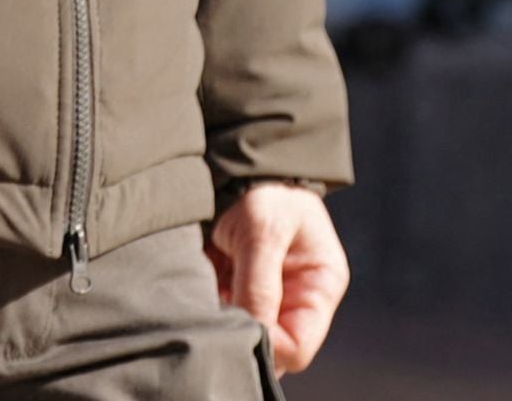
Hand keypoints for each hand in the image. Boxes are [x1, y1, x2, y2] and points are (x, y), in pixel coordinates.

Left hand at [209, 180, 351, 372]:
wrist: (241, 165)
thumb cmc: (267, 190)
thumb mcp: (265, 228)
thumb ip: (259, 281)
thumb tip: (252, 332)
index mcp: (318, 288)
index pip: (297, 346)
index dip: (267, 346)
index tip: (236, 326)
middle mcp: (295, 300)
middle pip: (269, 348)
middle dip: (240, 337)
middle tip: (211, 314)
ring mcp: (265, 297)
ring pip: (241, 334)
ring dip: (219, 322)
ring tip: (201, 293)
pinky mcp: (235, 288)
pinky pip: (219, 314)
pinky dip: (203, 308)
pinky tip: (192, 288)